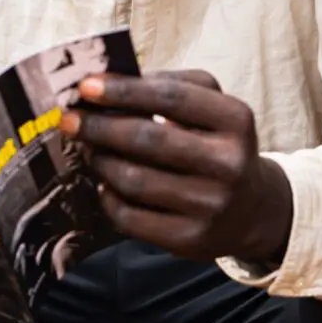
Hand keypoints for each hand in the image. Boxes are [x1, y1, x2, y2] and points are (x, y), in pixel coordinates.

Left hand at [60, 70, 291, 263]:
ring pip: (134, 180)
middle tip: (69, 120)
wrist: (252, 207)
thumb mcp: (211, 104)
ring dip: (100, 161)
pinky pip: (131, 217)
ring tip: (88, 149)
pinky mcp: (191, 239)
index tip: (85, 86)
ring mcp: (211, 205)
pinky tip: (105, 183)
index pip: (171, 97)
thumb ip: (169, 85)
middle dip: (99, 127)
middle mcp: (228, 163)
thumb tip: (108, 83)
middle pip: (147, 139)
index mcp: (235, 120)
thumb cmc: (217, 142)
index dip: (123, 90)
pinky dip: (108, 196)